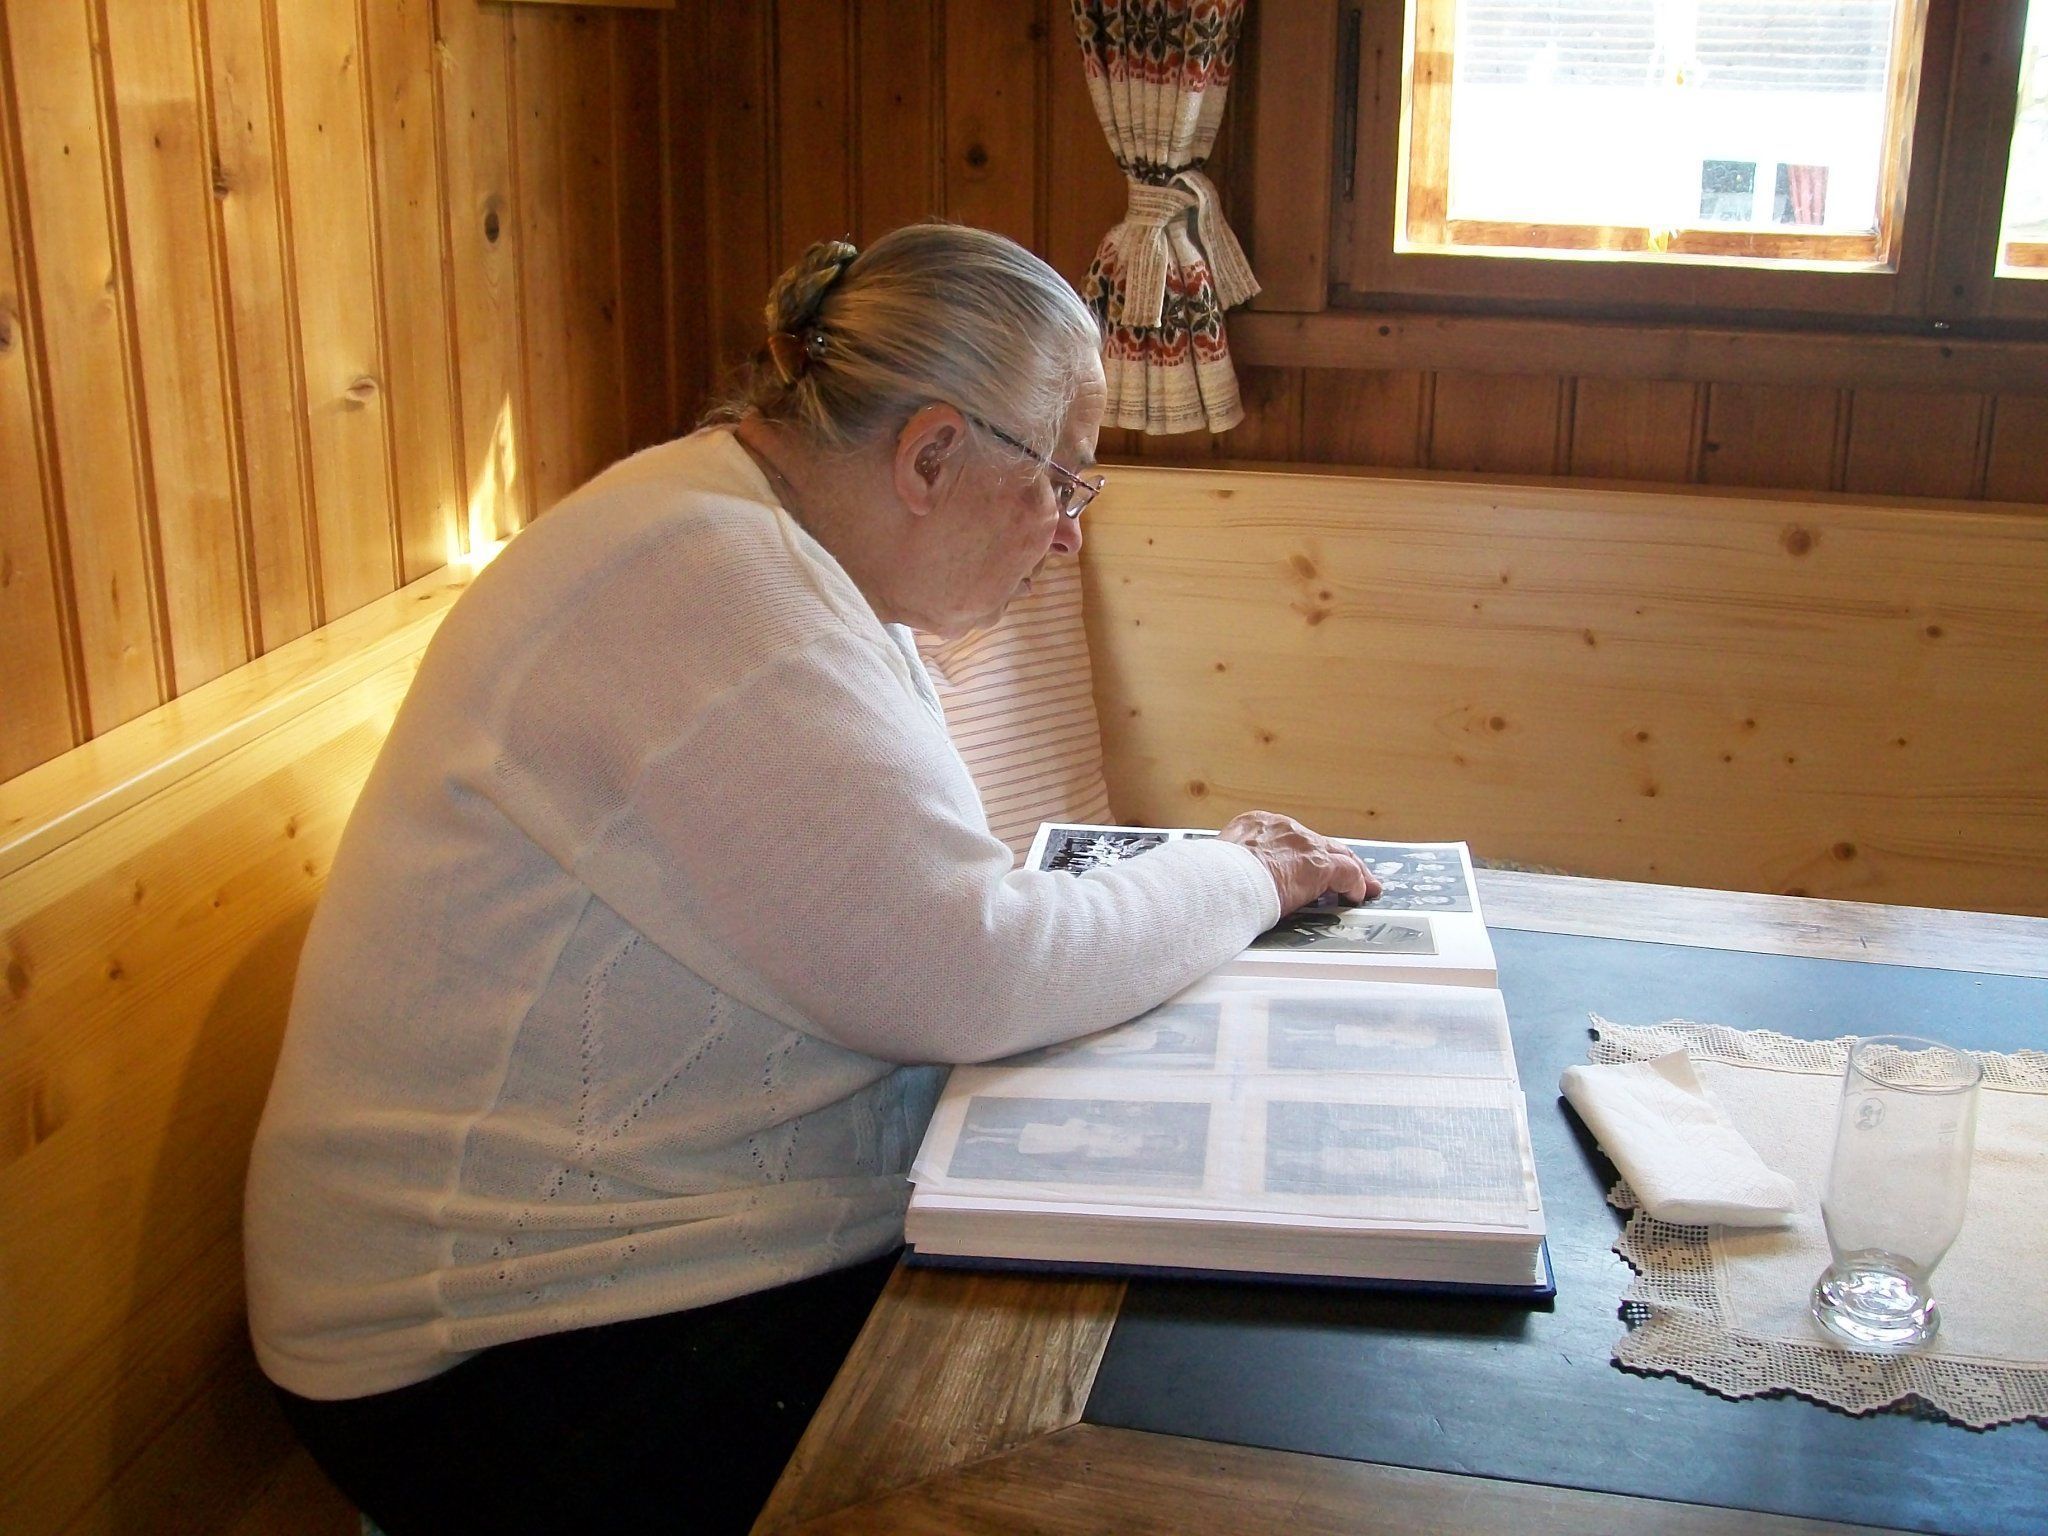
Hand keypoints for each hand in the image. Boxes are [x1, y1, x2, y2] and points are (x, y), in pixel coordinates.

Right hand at [1219, 810, 1380, 914]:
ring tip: (1363, 885)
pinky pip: (1347, 873)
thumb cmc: (1213, 878)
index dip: (1303, 851)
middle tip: (1347, 871)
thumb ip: (1236, 866)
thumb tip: (1230, 882)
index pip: (1290, 837)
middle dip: (1334, 858)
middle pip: (1319, 842)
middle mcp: (1283, 828)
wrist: (1221, 881)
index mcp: (1255, 824)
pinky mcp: (1319, 866)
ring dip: (1353, 871)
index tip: (1305, 863)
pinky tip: (1356, 896)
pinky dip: (1355, 885)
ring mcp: (1304, 844)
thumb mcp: (1222, 862)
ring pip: (1340, 854)